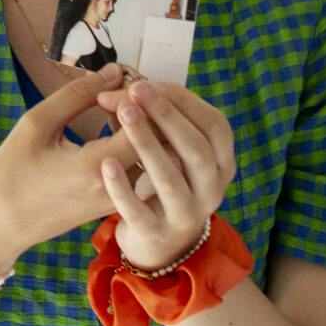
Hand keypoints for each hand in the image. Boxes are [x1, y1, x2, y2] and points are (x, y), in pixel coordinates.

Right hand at [0, 65, 142, 267]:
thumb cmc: (11, 172)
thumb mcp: (37, 123)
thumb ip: (77, 94)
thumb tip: (115, 71)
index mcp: (96, 168)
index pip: (143, 124)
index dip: (135, 97)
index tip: (110, 83)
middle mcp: (116, 188)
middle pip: (156, 142)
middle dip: (144, 108)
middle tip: (120, 89)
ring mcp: (118, 200)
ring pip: (151, 157)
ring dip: (141, 127)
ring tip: (116, 106)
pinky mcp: (114, 205)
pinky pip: (139, 170)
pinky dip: (134, 144)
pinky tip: (113, 129)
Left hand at [96, 80, 236, 270]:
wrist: (159, 241)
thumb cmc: (161, 178)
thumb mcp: (166, 148)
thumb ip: (145, 117)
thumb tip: (108, 92)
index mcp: (221, 163)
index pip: (213, 124)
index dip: (182, 101)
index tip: (146, 83)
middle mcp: (212, 190)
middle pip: (196, 148)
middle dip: (166, 115)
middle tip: (135, 91)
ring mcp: (186, 215)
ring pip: (169, 178)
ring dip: (146, 142)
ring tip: (122, 114)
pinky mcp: (156, 234)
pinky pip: (138, 210)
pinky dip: (122, 186)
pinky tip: (105, 163)